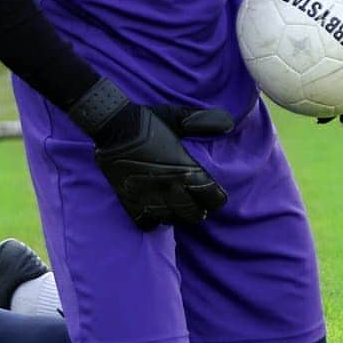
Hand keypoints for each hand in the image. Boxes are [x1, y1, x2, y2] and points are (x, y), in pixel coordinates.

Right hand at [67, 78, 232, 229]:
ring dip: (177, 215)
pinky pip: (149, 224)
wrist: (113, 126)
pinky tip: (154, 209)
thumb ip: (203, 122)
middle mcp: (171, 189)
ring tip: (177, 206)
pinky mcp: (132, 204)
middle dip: (199, 210)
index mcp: (186, 170)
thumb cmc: (147, 121)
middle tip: (196, 203)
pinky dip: (154, 220)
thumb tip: (229, 124)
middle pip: (194, 215)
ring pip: (172, 220)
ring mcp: (151, 199)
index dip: (216, 197)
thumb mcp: (177, 117)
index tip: (214, 193)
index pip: (212, 198)